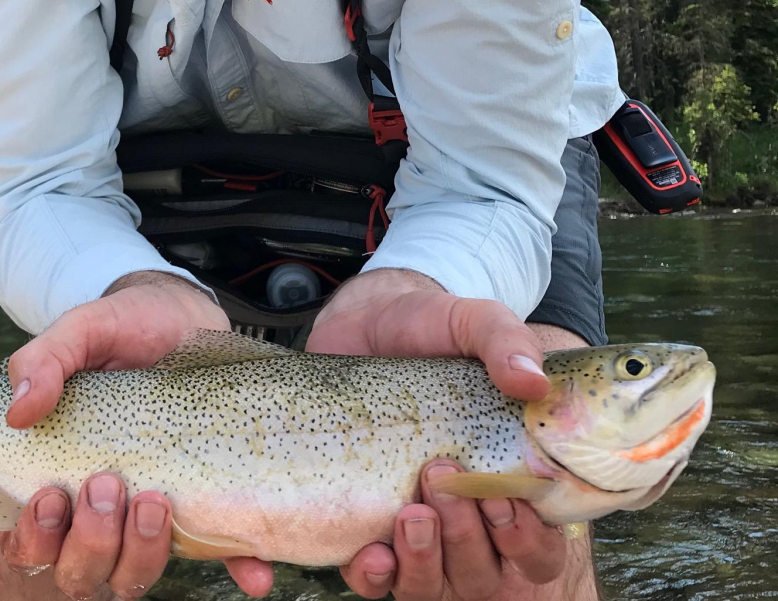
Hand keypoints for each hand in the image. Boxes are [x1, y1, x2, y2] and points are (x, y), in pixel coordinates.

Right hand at [0, 272, 272, 599]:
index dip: (36, 536)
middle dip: (92, 541)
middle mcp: (105, 505)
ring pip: (136, 572)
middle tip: (109, 485)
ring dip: (143, 552)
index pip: (34, 539)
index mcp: (61, 473)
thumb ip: (45, 359)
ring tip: (157, 501)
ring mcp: (155, 509)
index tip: (51, 496)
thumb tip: (19, 412)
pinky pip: (222, 550)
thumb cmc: (124, 326)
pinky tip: (255, 571)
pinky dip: (239, 567)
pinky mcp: (208, 499)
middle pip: (83, 569)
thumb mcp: (83, 330)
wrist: (183, 312)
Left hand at [306, 269, 565, 599]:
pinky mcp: (360, 521)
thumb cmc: (429, 328)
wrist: (362, 322)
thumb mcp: (471, 322)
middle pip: (481, 573)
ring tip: (410, 513)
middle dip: (467, 541)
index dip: (526, 540)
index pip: (536, 546)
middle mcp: (464, 516)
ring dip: (424, 564)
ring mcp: (413, 526)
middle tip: (441, 478)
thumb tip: (532, 383)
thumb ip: (505, 341)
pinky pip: (371, 578)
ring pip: (429, 586)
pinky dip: (371, 576)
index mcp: (505, 480)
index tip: (502, 501)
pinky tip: (368, 554)